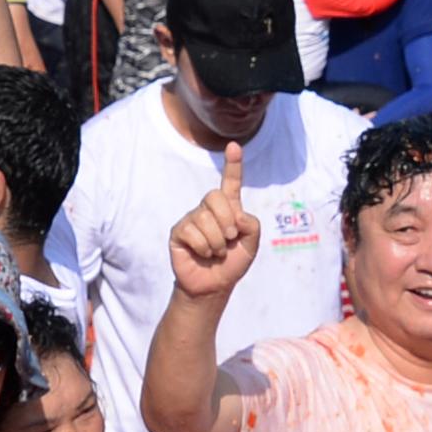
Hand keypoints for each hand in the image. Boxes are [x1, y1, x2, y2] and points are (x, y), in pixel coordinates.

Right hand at [164, 141, 261, 302]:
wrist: (214, 286)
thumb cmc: (232, 263)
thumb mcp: (252, 245)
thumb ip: (252, 226)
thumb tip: (237, 214)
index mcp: (229, 208)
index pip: (231, 183)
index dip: (233, 165)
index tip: (234, 146)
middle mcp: (208, 209)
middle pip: (215, 196)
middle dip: (226, 221)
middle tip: (229, 238)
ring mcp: (192, 218)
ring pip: (205, 218)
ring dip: (217, 241)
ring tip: (216, 252)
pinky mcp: (179, 231)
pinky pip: (192, 232)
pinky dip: (204, 247)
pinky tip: (203, 254)